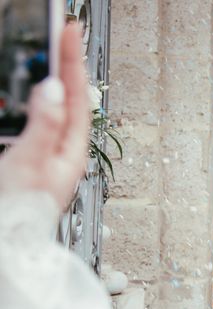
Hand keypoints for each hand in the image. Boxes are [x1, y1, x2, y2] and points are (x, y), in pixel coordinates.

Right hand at [0, 24, 89, 210]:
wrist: (8, 246)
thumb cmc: (22, 211)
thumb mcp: (32, 162)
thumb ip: (45, 124)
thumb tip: (54, 89)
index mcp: (70, 152)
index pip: (76, 96)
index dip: (71, 61)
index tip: (68, 32)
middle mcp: (62, 153)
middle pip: (68, 100)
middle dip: (63, 66)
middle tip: (60, 35)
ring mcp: (46, 156)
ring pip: (53, 110)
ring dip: (50, 82)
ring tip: (49, 56)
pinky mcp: (30, 161)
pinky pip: (36, 123)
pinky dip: (31, 103)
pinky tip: (27, 96)